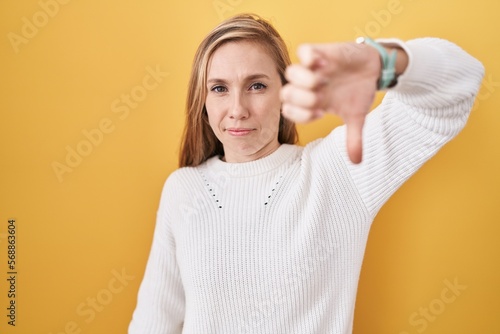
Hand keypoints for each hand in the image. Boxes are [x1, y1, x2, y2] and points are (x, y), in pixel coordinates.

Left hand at [280, 42, 381, 163]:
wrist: (373, 68)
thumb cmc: (359, 92)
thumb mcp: (357, 117)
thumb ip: (353, 138)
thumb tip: (357, 162)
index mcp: (312, 103)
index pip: (289, 111)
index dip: (300, 115)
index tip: (321, 113)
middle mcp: (308, 87)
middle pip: (285, 93)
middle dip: (302, 99)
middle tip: (322, 98)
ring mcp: (312, 69)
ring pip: (290, 72)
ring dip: (305, 80)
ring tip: (323, 81)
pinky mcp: (320, 52)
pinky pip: (303, 51)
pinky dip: (310, 58)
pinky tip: (325, 64)